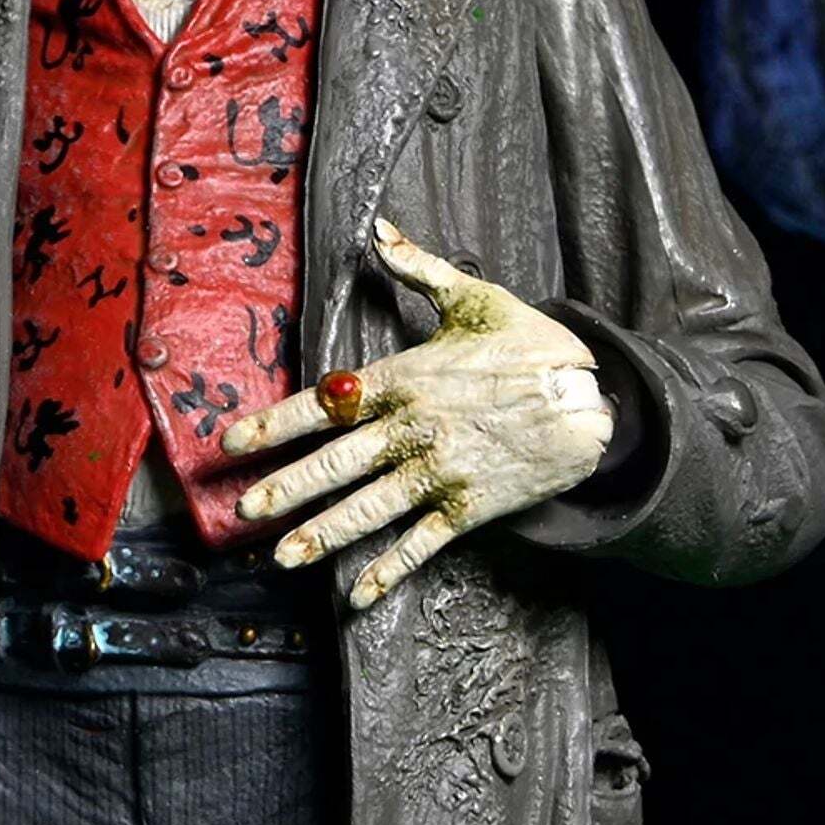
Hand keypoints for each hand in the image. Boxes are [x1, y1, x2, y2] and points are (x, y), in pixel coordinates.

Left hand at [221, 217, 612, 610]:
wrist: (592, 401)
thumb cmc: (532, 347)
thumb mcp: (474, 298)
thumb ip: (418, 267)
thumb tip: (377, 229)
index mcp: (404, 380)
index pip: (325, 404)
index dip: (274, 423)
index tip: (232, 442)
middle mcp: (413, 430)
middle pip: (337, 464)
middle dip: (286, 488)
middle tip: (243, 511)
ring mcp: (440, 473)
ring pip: (370, 509)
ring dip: (324, 536)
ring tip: (284, 557)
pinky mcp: (468, 507)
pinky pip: (422, 544)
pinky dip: (391, 569)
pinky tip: (359, 594)